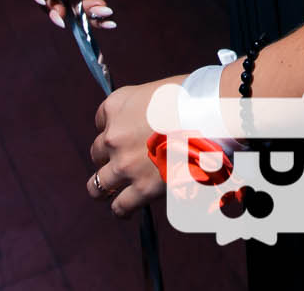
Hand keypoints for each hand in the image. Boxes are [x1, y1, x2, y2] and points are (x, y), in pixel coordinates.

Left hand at [87, 74, 182, 217]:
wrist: (206, 115)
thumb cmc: (190, 98)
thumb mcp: (156, 93)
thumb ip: (144, 110)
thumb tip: (149, 125)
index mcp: (116, 106)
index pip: (100, 121)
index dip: (113, 129)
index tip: (125, 134)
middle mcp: (113, 135)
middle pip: (97, 152)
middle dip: (108, 157)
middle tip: (123, 161)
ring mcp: (124, 164)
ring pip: (97, 185)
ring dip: (103, 188)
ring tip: (110, 192)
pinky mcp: (141, 188)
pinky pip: (120, 206)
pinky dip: (121, 209)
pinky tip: (126, 208)